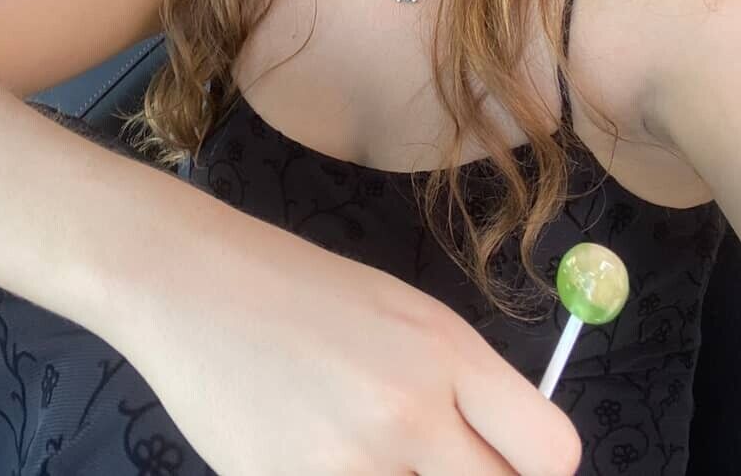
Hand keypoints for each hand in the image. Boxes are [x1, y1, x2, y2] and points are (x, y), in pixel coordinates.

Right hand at [120, 215, 581, 475]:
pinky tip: (319, 455)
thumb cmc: (303, 292)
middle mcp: (407, 414)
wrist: (187, 284)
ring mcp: (345, 465)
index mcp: (445, 353)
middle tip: (433, 464)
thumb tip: (518, 464)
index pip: (552, 455)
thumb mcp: (405, 316)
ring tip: (371, 451)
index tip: (514, 472)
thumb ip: (470, 389)